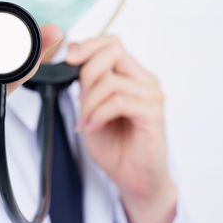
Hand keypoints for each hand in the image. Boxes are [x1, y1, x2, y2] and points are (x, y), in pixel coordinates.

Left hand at [66, 35, 176, 222]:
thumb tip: (75, 61)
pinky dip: (99, 114)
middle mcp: (144, 81)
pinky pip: (119, 101)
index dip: (88, 46)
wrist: (134, 179)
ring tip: (86, 121)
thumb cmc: (115, 146)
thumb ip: (86, 86)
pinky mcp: (153, 112)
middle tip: (80, 100)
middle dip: (87, 74)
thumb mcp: (91, 110)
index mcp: (131, 76)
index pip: (112, 43)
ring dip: (90, 103)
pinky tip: (93, 127)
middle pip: (113, 52)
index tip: (69, 59)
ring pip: (111, 80)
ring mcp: (152, 95)